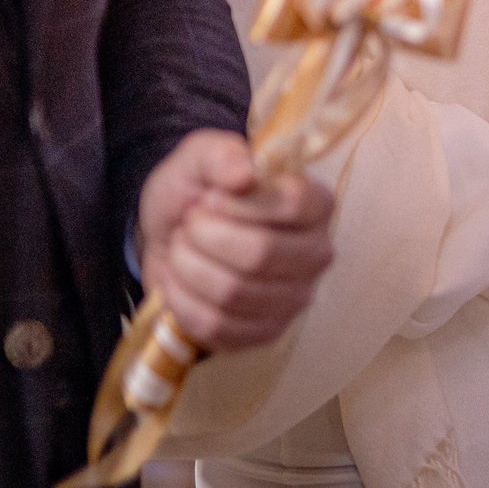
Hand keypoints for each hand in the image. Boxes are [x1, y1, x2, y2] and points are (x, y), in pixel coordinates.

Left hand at [138, 129, 335, 353]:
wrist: (171, 238)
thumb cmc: (196, 194)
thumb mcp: (199, 158)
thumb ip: (220, 154)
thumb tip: (245, 173)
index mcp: (316, 204)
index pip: (294, 205)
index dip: (240, 204)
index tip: (209, 198)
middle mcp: (317, 253)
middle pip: (260, 254)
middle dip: (205, 237)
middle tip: (188, 225)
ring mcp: (294, 298)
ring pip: (233, 292)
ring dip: (188, 267)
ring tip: (180, 250)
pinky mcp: (266, 333)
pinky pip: (217, 326)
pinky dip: (182, 301)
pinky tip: (179, 282)